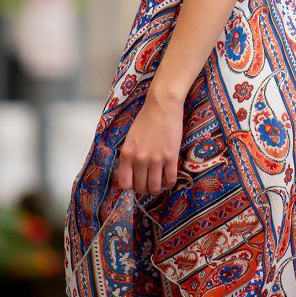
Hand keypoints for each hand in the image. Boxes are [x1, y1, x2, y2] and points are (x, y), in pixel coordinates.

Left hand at [115, 82, 187, 199]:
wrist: (162, 106)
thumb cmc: (146, 120)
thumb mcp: (130, 139)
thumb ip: (129, 156)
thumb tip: (131, 173)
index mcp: (127, 154)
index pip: (125, 183)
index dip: (131, 187)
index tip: (136, 184)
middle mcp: (139, 159)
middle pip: (141, 188)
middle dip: (145, 189)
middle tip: (150, 184)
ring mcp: (156, 160)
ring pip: (155, 187)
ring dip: (158, 188)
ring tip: (160, 183)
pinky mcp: (170, 157)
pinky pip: (170, 179)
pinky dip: (170, 182)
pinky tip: (169, 178)